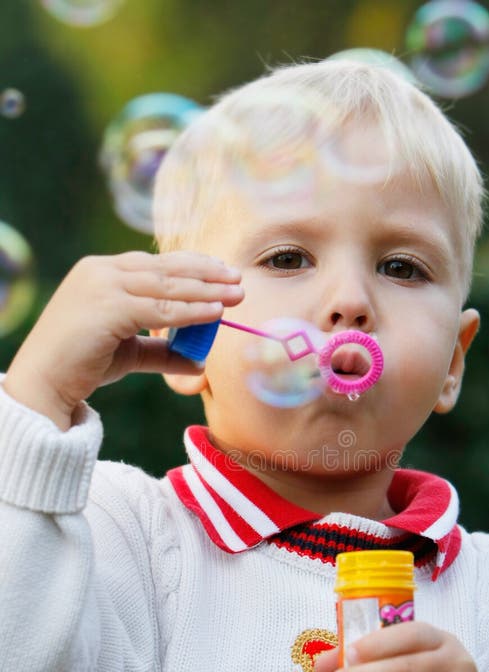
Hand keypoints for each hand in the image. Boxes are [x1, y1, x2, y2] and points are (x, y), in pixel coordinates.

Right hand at [3, 251, 243, 429]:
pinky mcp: (108, 307)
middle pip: (165, 268)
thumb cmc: (80, 366)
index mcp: (101, 272)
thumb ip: (160, 351)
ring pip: (167, 286)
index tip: (220, 270)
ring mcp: (102, 286)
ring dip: (206, 290)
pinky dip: (192, 310)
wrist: (43, 384)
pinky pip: (161, 309)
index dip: (190, 265)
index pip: (154, 263)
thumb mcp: (127, 353)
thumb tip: (197, 362)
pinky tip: (216, 313)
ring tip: (236, 295)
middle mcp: (101, 271)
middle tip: (238, 278)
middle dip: (205, 272)